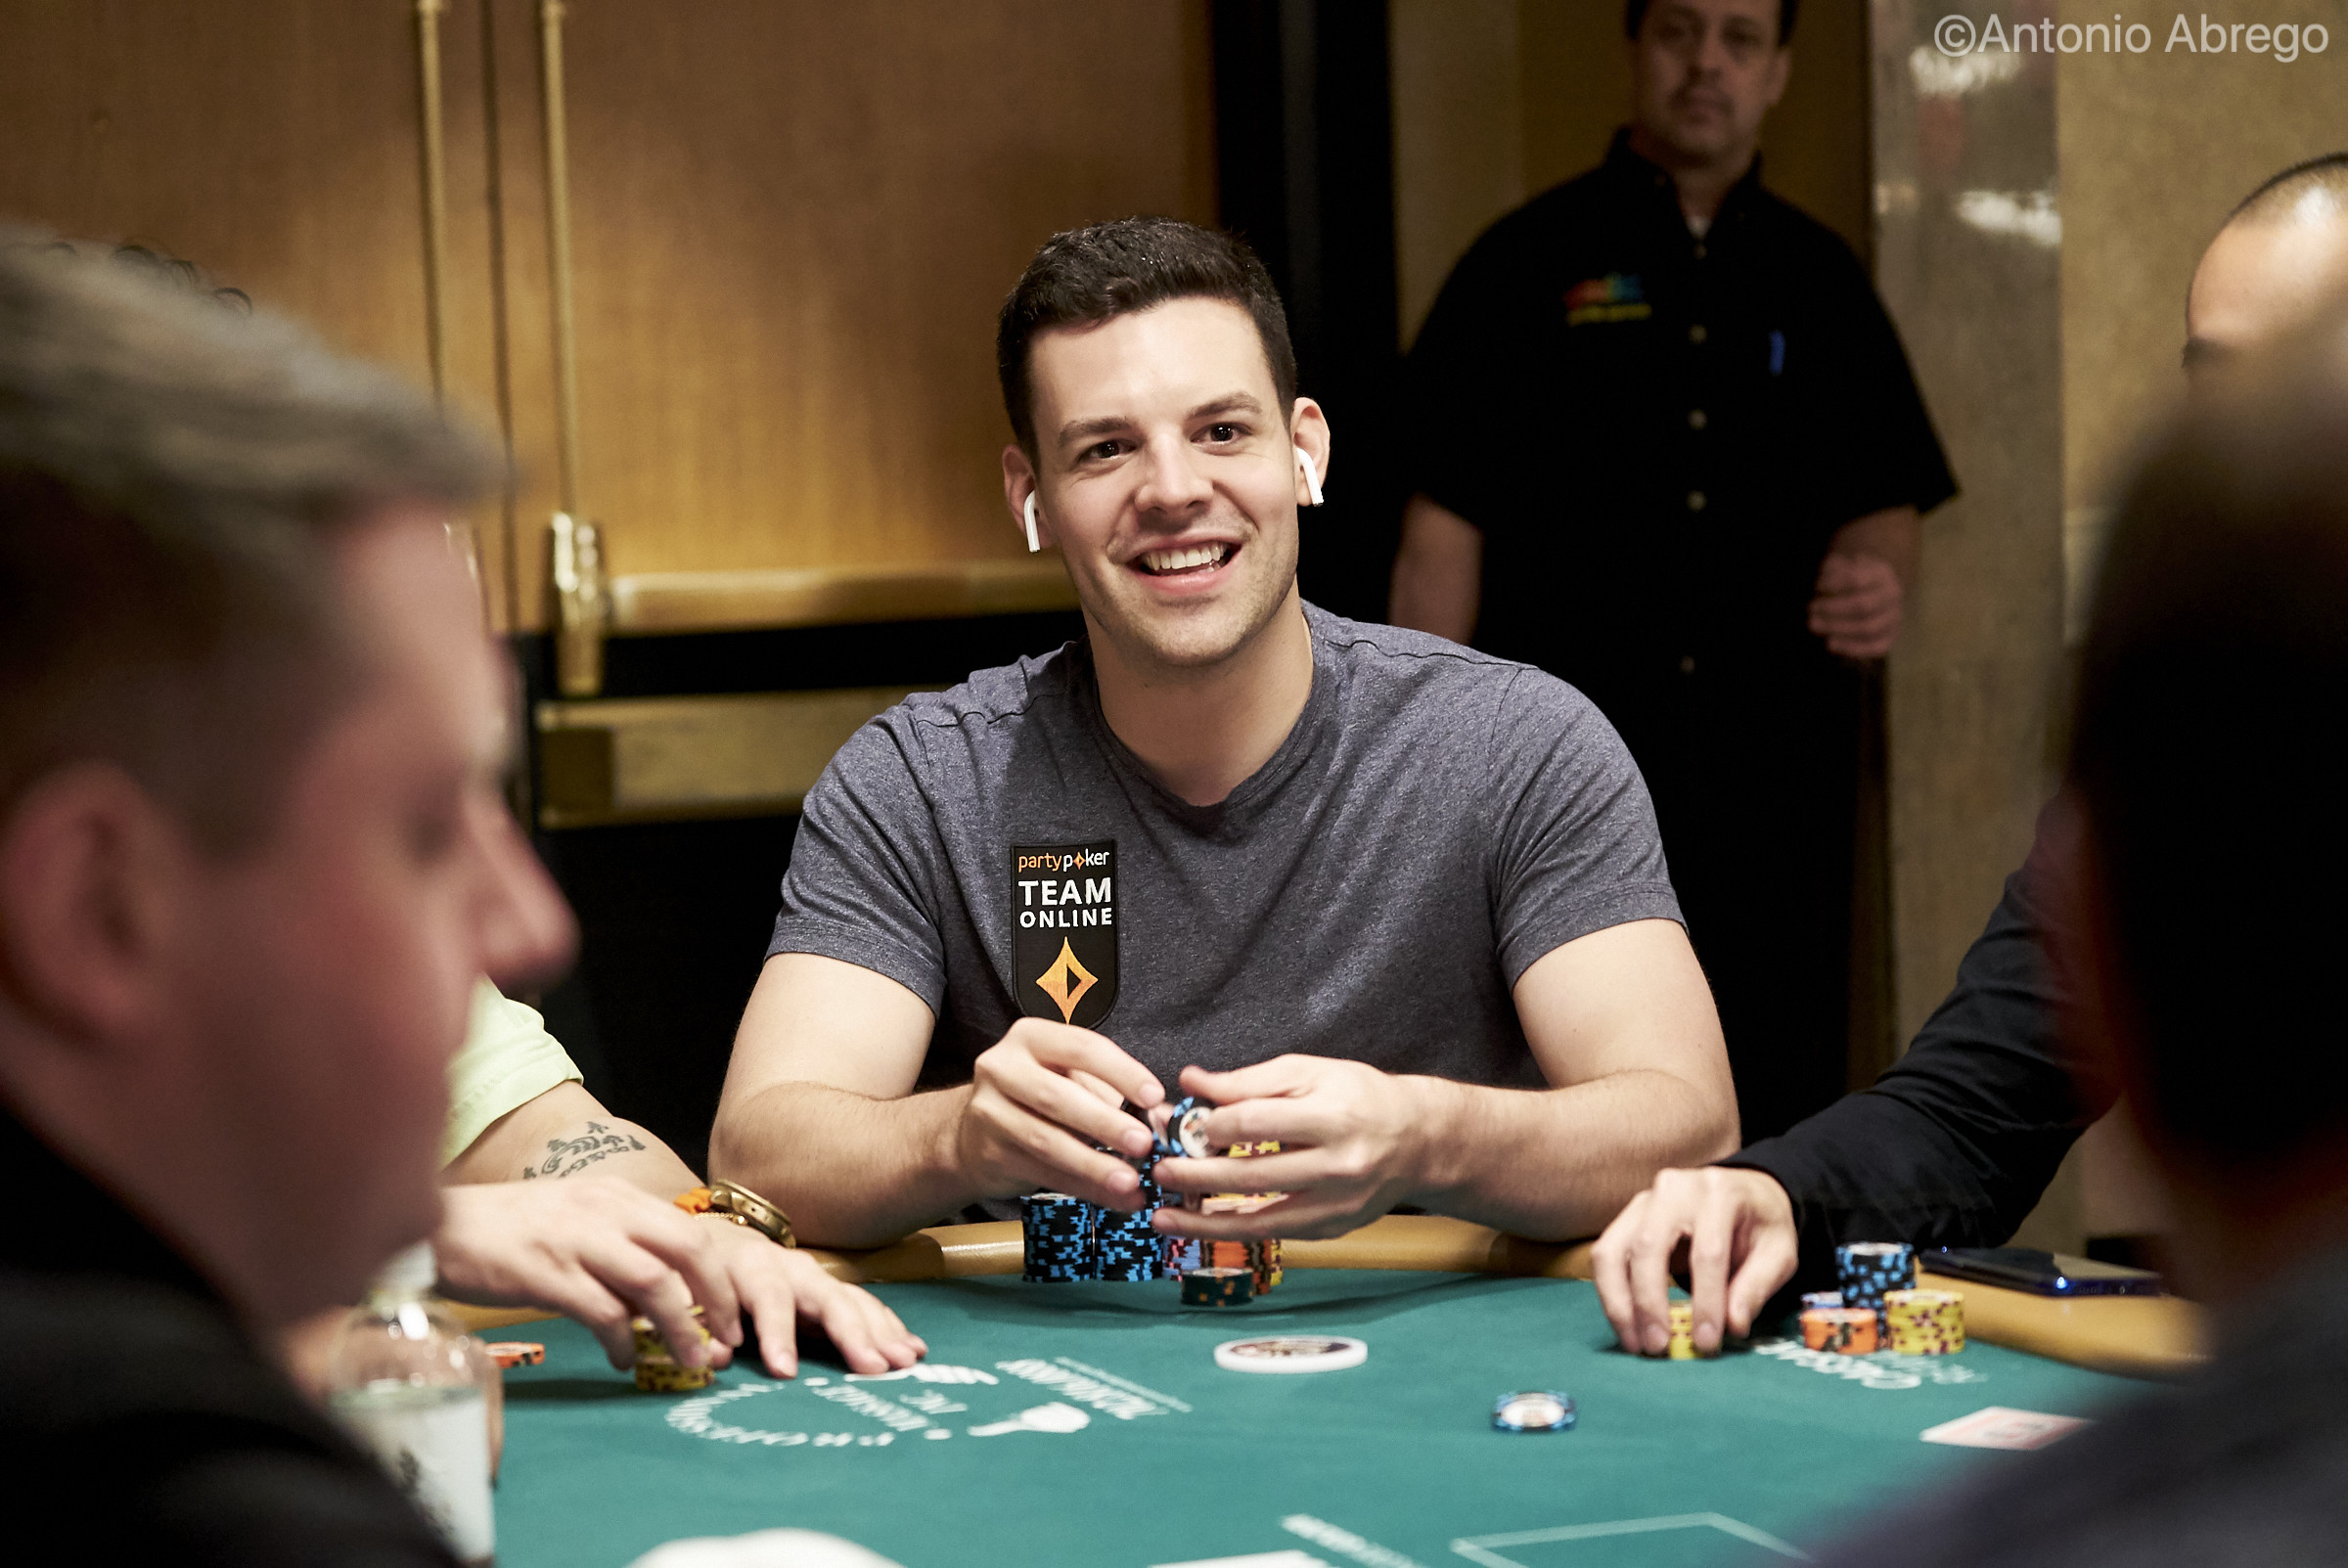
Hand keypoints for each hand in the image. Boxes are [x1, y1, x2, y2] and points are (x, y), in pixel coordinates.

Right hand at [433, 1178, 925, 1375]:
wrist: (438, 1226)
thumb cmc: (508, 1230)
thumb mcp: (574, 1219)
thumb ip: (618, 1244)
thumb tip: (662, 1291)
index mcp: (616, 1196)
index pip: (690, 1231)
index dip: (720, 1276)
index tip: (733, 1317)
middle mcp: (605, 1210)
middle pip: (688, 1249)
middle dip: (718, 1299)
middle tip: (727, 1342)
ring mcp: (576, 1239)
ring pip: (654, 1283)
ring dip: (682, 1327)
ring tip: (694, 1361)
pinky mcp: (545, 1271)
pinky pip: (601, 1311)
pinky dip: (622, 1341)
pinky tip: (623, 1361)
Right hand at [954, 1018, 1163, 1209]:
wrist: (973, 1133)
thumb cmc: (1036, 1099)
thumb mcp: (1070, 1080)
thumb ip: (1112, 1093)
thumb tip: (1163, 1118)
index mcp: (1031, 1038)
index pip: (1082, 1048)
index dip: (1121, 1072)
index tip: (1154, 1097)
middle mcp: (1002, 1068)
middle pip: (1058, 1096)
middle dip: (1105, 1122)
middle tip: (1143, 1144)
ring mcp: (990, 1111)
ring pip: (1047, 1141)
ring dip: (1094, 1164)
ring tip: (1130, 1181)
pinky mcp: (990, 1153)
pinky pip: (1043, 1173)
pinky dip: (1084, 1187)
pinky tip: (1113, 1197)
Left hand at [1148, 1057, 1427, 1239]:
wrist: (1418, 1141)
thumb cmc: (1359, 1097)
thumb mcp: (1309, 1072)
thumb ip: (1248, 1080)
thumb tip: (1191, 1080)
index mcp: (1331, 1117)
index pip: (1255, 1123)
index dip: (1213, 1124)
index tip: (1191, 1123)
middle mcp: (1337, 1166)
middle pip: (1251, 1176)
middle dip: (1196, 1175)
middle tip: (1158, 1171)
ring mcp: (1336, 1205)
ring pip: (1259, 1220)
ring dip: (1204, 1220)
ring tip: (1162, 1216)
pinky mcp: (1333, 1228)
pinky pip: (1274, 1234)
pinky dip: (1235, 1230)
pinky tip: (1203, 1224)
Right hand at [1590, 1166, 1797, 1356]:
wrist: (1743, 1193)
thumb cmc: (1760, 1226)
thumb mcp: (1778, 1253)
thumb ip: (1756, 1287)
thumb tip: (1732, 1326)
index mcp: (1719, 1193)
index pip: (1707, 1253)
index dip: (1706, 1301)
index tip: (1707, 1342)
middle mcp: (1674, 1189)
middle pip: (1648, 1247)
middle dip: (1650, 1303)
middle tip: (1659, 1347)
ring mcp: (1643, 1201)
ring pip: (1613, 1251)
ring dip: (1619, 1303)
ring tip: (1636, 1343)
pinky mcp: (1626, 1217)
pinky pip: (1604, 1255)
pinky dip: (1610, 1294)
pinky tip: (1626, 1325)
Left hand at [1806, 552, 1903, 658]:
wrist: (1874, 590)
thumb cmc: (1852, 575)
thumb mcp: (1842, 563)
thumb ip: (1833, 568)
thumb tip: (1823, 582)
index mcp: (1881, 572)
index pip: (1857, 579)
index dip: (1833, 584)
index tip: (1816, 586)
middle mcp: (1892, 595)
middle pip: (1863, 605)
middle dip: (1832, 609)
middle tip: (1811, 609)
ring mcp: (1894, 617)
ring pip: (1869, 628)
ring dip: (1837, 628)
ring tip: (1813, 625)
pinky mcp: (1890, 637)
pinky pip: (1875, 647)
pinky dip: (1851, 648)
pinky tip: (1829, 644)